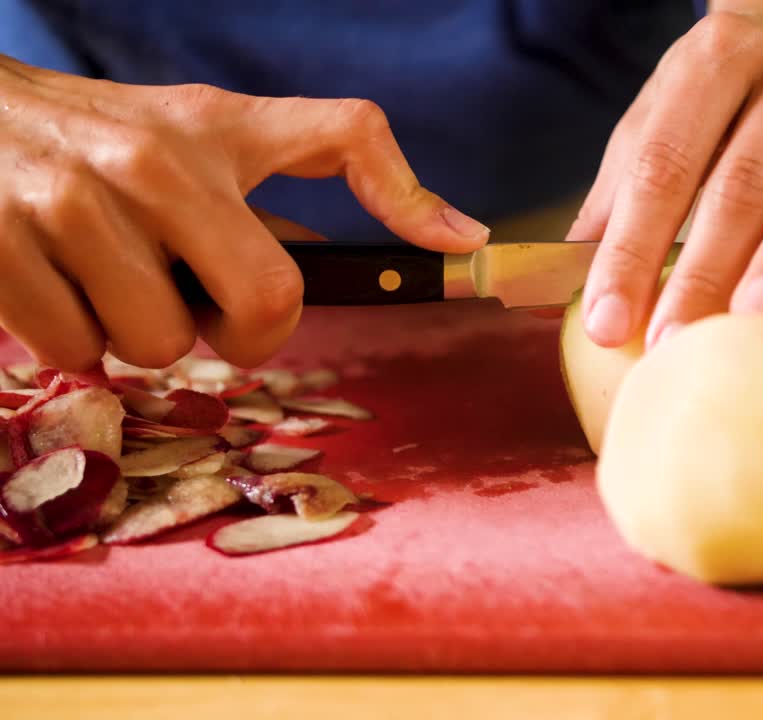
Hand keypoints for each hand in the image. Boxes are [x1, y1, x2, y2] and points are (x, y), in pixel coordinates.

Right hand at [0, 55, 487, 370]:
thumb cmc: (98, 138)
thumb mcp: (201, 134)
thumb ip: (299, 176)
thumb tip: (438, 231)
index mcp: (218, 129)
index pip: (348, 135)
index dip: (409, 199)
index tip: (463, 251)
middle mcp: (156, 162)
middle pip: (265, 306)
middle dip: (235, 332)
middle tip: (194, 304)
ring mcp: (73, 203)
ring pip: (160, 346)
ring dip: (137, 338)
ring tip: (106, 280)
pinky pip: (76, 354)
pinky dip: (69, 343)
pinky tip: (53, 287)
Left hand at [568, 2, 762, 348]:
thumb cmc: (720, 93)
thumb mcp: (661, 120)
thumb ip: (623, 189)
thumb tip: (565, 272)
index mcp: (712, 59)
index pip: (665, 164)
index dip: (634, 245)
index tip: (610, 321)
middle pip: (742, 177)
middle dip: (704, 267)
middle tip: (676, 342)